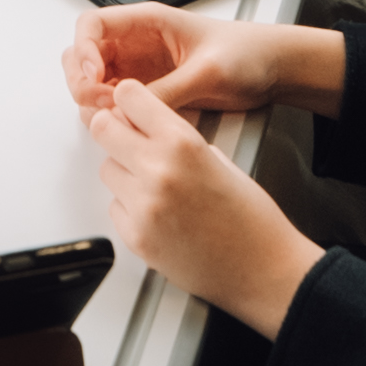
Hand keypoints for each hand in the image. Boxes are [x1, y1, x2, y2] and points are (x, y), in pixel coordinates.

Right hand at [63, 3, 341, 117]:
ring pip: (93, 82)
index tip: (94, 76)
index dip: (84, 51)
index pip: (92, 26)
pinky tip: (126, 126)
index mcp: (147, 22)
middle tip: (99, 104)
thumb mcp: (207, 71)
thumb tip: (134, 110)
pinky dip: (110, 116)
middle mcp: (136, 43)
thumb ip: (169, 90)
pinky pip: (114, 103)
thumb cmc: (247, 52)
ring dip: (93, 102)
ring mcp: (140, 69)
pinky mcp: (149, 92)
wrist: (273, 69)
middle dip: (82, 81)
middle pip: (83, 56)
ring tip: (114, 118)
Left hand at [84, 79, 325, 337]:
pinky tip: (160, 215)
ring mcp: (143, 206)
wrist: (262, 268)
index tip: (130, 107)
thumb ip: (177, 141)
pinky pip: (115, 207)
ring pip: (107, 170)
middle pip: (103, 129)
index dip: (128, 101)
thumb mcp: (218, 158)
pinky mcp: (135, 237)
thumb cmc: (251, 217)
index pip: (128, 96)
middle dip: (114, 132)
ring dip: (124, 173)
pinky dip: (130, 208)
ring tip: (157, 187)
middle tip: (128, 141)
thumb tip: (146, 130)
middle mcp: (157, 170)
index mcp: (182, 142)